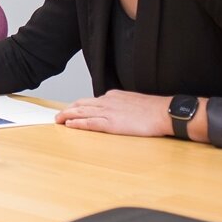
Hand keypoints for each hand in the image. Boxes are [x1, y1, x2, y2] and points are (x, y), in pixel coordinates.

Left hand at [55, 90, 173, 137]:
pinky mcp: (111, 124)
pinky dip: (77, 124)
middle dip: (68, 109)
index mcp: (113, 96)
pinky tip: (69, 125)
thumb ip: (122, 104)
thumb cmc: (153, 109)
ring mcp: (108, 112)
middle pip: (81, 104)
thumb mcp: (134, 101)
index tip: (72, 109)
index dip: (79, 106)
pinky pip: (89, 123)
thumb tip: (117, 110)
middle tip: (58, 115)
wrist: (163, 112)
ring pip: (81, 112)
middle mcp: (107, 102)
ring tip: (58, 120)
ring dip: (67, 116)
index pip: (91, 100)